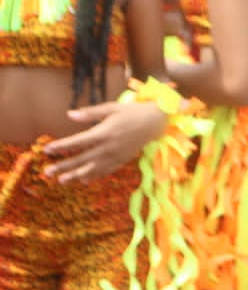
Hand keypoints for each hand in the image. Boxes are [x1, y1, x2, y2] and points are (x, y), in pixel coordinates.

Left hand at [42, 100, 167, 182]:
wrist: (157, 121)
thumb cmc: (132, 111)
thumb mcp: (111, 108)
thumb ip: (90, 113)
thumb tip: (69, 115)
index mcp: (105, 132)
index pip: (78, 142)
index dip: (62, 146)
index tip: (47, 149)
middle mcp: (109, 147)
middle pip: (82, 159)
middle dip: (64, 166)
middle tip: (47, 173)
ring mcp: (117, 155)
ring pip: (93, 168)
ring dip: (76, 175)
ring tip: (62, 181)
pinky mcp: (123, 159)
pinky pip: (106, 170)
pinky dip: (95, 176)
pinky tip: (84, 180)